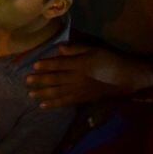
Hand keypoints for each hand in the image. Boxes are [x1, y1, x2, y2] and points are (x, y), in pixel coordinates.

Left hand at [26, 44, 150, 108]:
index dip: (46, 65)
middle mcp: (78, 78)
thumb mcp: (94, 49)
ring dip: (44, 94)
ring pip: (58, 93)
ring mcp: (80, 90)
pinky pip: (66, 102)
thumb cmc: (109, 60)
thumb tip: (59, 48)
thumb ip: (76, 49)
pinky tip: (43, 106)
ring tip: (31, 94)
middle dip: (40, 80)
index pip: (59, 64)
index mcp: (80, 65)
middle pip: (55, 79)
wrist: (126, 77)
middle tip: (26, 81)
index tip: (34, 65)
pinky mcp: (82, 98)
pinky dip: (54, 104)